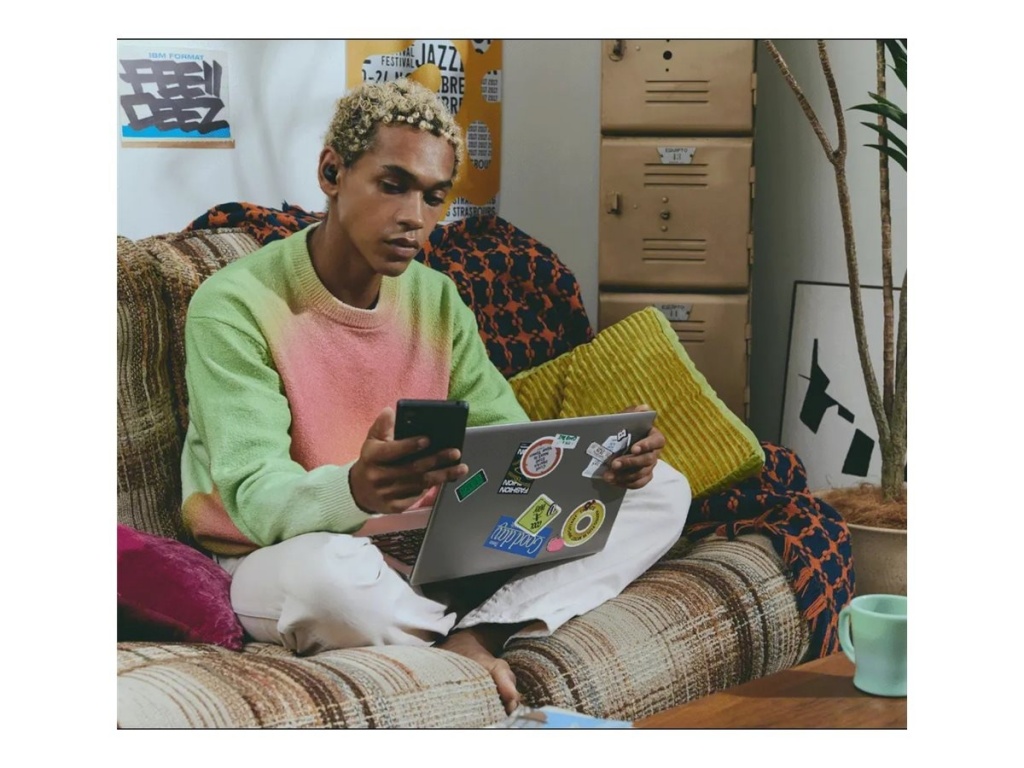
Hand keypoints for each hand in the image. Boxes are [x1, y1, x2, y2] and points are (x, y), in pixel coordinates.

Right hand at [349, 407, 468, 513]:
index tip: (428, 439)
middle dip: (436, 460)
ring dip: (441, 476)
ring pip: (419, 484)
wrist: (359, 491)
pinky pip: (416, 497)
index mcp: (372, 457)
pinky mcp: (394, 507)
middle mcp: (378, 476)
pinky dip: (431, 488)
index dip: (410, 445)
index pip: (392, 451)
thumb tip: (390, 411)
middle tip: (455, 452)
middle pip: (412, 468)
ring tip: (459, 468)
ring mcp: (385, 494)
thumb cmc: (372, 461)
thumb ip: (382, 426)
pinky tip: (444, 479)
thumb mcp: (372, 441)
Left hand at [603, 404, 663, 489]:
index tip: (634, 448)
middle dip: (631, 462)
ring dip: (625, 476)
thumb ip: (632, 413)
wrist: (613, 444)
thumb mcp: (624, 419)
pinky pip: (638, 483)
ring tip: (608, 475)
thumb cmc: (622, 429)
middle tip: (614, 464)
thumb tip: (644, 407)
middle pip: (648, 460)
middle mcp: (654, 452)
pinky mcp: (643, 476)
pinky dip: (625, 483)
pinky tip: (612, 481)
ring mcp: (650, 466)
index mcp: (654, 437)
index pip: (658, 441)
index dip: (647, 445)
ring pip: (642, 474)